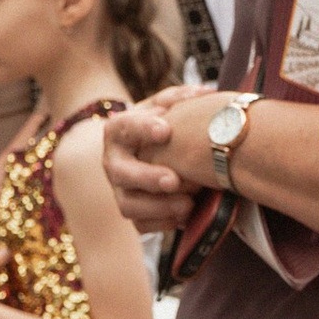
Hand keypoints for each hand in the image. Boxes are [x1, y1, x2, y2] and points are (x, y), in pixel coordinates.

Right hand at [105, 88, 208, 228]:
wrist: (145, 151)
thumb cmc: (159, 124)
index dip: (143, 128)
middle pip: (121, 173)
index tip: (166, 130)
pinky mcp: (133, 213)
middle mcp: (114, 162)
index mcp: (119, 131)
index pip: (125, 127)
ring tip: (187, 204)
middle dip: (147, 178)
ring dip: (158, 207)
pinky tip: (184, 217)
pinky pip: (141, 226)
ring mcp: (121, 190)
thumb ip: (181, 97)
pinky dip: (163, 223)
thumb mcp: (164, 106)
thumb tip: (205, 92)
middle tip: (174, 180)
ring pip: (129, 205)